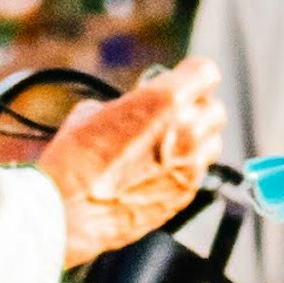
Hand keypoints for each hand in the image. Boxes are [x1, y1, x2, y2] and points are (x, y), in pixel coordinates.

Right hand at [38, 61, 220, 261]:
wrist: (67, 210)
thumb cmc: (74, 160)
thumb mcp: (94, 111)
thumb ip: (129, 105)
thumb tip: (133, 110)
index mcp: (166, 101)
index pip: (206, 72)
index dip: (193, 75)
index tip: (184, 79)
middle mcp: (187, 133)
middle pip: (216, 110)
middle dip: (197, 108)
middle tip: (174, 114)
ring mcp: (190, 168)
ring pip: (212, 144)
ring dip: (197, 140)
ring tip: (169, 144)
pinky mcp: (184, 197)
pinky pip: (197, 173)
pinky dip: (184, 169)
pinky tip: (157, 172)